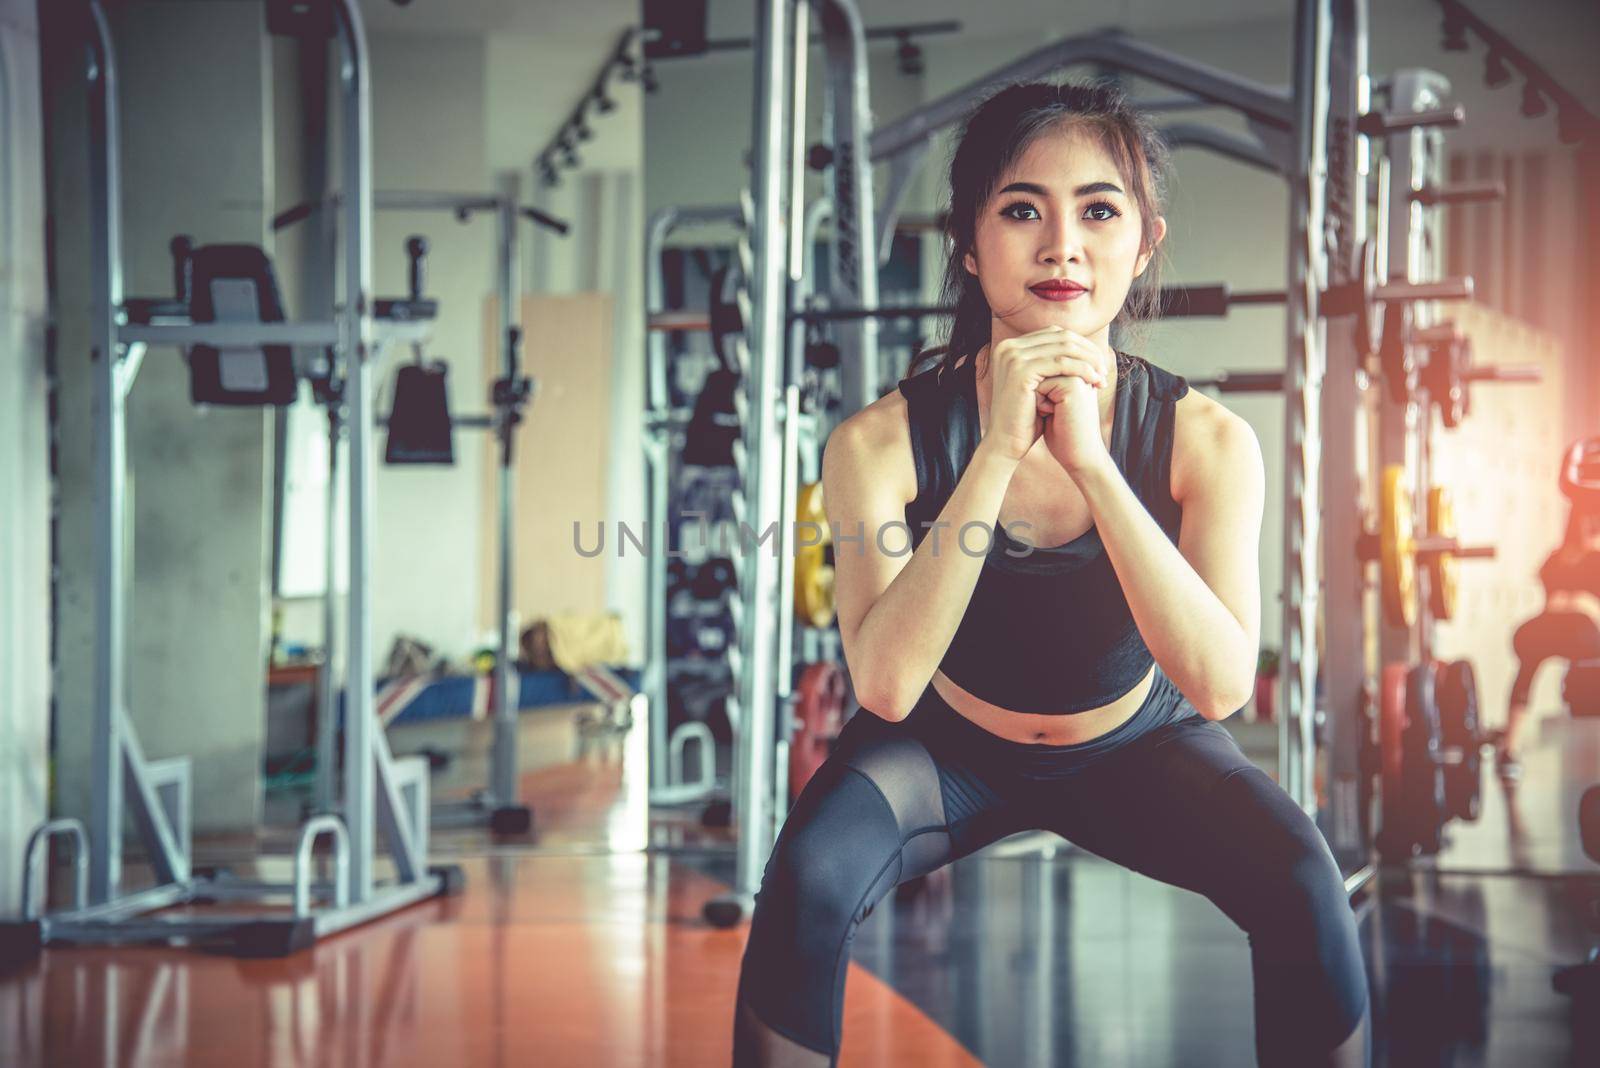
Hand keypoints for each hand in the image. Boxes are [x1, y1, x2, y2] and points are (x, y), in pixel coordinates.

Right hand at [981, 327, 1106, 463]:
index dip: (1080, 346)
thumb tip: (1081, 347)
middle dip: (1087, 352)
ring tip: (1102, 377)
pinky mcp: (1020, 370)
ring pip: (1064, 348)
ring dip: (1089, 361)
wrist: (1005, 443)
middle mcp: (1008, 347)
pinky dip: (1082, 369)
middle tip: (1104, 370)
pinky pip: (1061, 363)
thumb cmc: (1026, 419)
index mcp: (1011, 347)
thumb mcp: (1039, 385)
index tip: (1097, 364)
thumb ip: (1051, 364)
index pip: (1055, 333)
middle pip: (1061, 337)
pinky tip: (1094, 381)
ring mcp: (1013, 357)